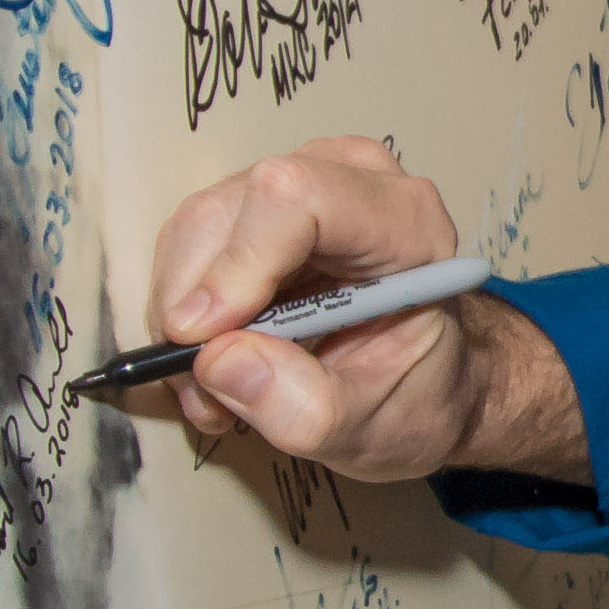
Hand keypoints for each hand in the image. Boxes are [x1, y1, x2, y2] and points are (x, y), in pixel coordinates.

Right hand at [135, 136, 586, 485]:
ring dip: (181, 318)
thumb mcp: (372, 429)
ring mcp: (297, 182)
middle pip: (226, 214)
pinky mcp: (256, 206)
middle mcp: (350, 180)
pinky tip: (220, 359)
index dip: (238, 265)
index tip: (207, 340)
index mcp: (405, 221)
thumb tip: (218, 362)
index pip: (298, 199)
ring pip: (193, 231)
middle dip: (194, 310)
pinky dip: (183, 312)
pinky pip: (187, 247)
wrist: (427, 380)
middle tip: (208, 393)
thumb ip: (303, 408)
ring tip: (219, 387)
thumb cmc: (416, 392)